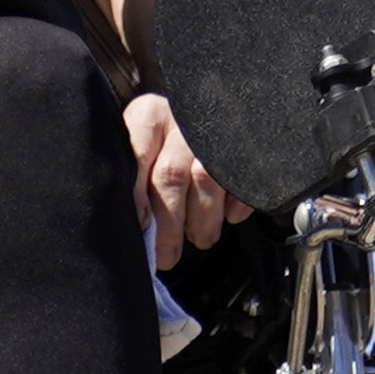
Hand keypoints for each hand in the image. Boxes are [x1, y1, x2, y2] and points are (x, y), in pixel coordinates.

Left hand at [127, 92, 227, 258]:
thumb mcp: (138, 155)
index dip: (137, 196)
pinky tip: (232, 217)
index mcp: (147, 117)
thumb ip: (132, 182)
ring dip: (204, 219)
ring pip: (206, 179)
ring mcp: (213, 128)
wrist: (202, 121)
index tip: (140, 227)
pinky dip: (238, 201)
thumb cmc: (160, 148)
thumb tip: (135, 229)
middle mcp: (179, 119)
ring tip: (200, 239)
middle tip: (167, 256)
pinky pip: (242, 175)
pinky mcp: (243, 141)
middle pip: (171, 174)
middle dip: (169, 223)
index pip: (137, 155)